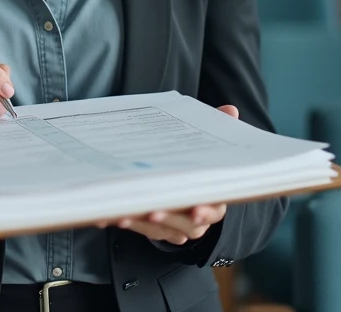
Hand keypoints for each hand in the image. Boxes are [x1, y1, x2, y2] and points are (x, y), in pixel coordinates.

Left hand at [95, 105, 238, 244]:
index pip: (214, 209)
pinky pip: (141, 230)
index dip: (205, 211)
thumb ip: (220, 127)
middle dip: (168, 219)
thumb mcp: (208, 145)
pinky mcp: (156, 230)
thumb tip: (230, 110)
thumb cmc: (198, 163)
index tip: (195, 210)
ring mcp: (176, 228)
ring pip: (160, 230)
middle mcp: (197, 220)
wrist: (186, 182)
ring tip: (123, 213)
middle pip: (185, 225)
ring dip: (141, 223)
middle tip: (153, 212)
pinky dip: (127, 222)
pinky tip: (110, 215)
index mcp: (215, 200)